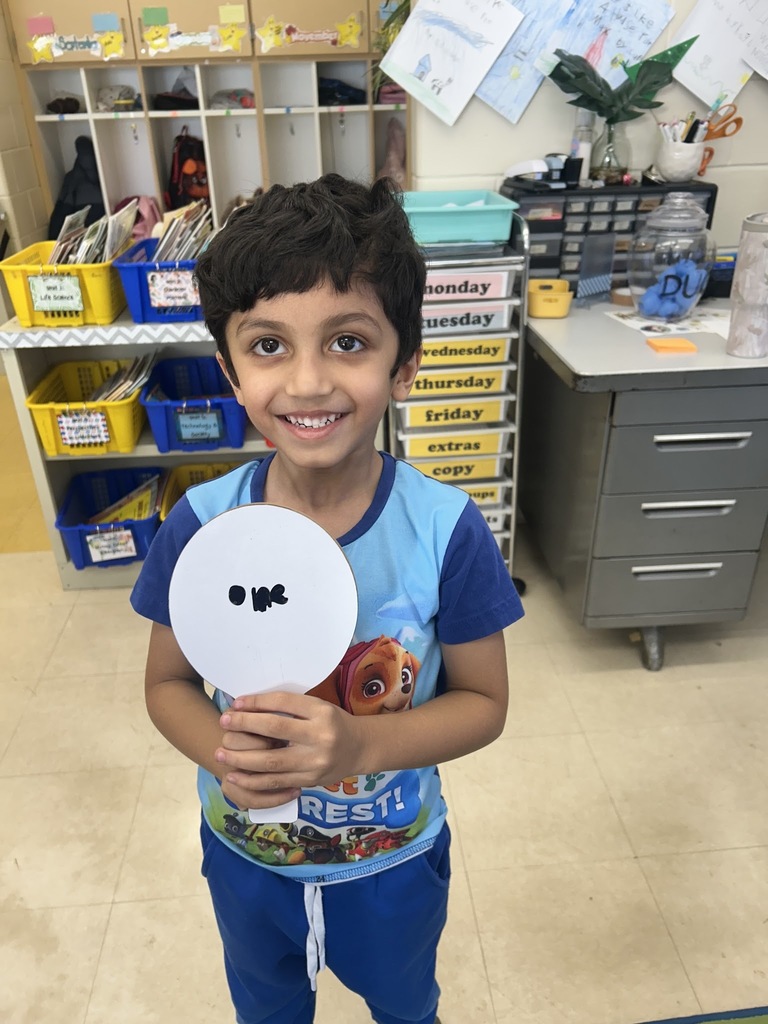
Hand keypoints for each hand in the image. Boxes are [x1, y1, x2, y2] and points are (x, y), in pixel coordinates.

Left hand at [216, 692, 365, 809]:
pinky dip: (253, 781)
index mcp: (321, 712)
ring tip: (221, 754)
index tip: (236, 702)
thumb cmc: (333, 723)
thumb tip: (250, 706)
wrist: (359, 749)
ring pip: (271, 761)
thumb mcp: (318, 708)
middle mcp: (320, 736)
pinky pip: (276, 783)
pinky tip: (235, 776)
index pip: (283, 702)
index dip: (257, 702)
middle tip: (223, 722)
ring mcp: (315, 762)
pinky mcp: (310, 781)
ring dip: (241, 758)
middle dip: (244, 725)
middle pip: (275, 729)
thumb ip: (290, 708)